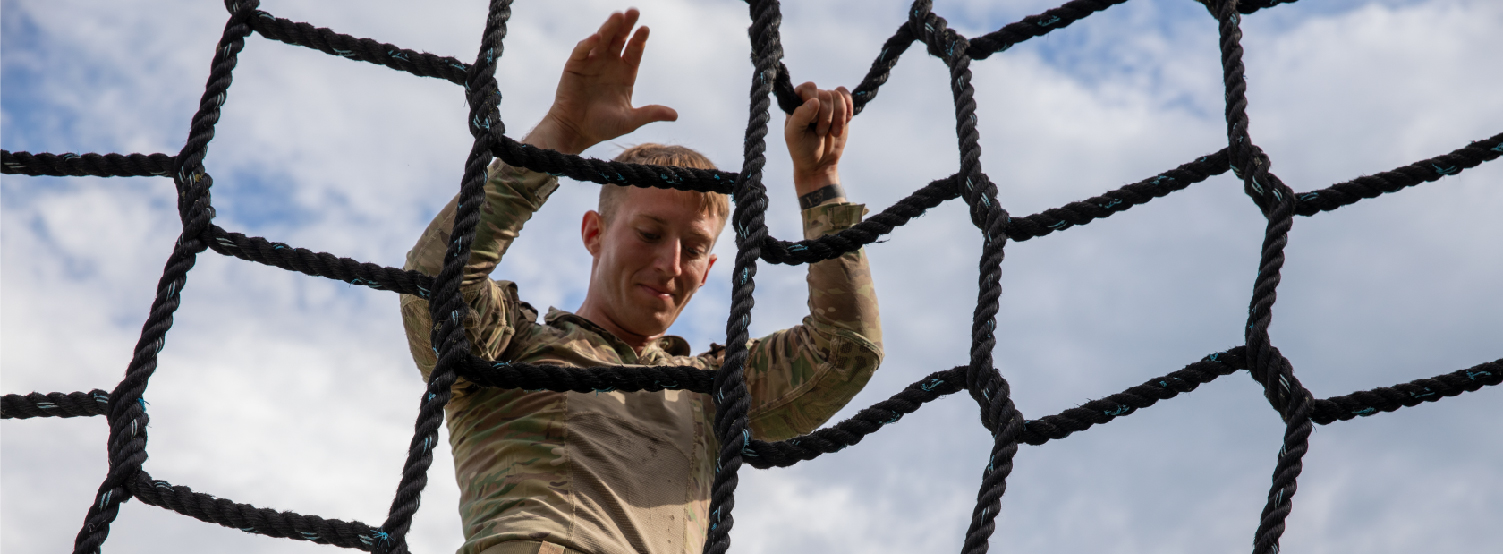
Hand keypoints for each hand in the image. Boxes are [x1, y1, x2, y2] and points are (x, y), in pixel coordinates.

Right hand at [527, 9, 677, 154]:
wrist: (576, 131)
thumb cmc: (603, 126)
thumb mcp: (630, 121)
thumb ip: (650, 114)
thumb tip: (675, 116)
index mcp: (624, 73)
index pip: (634, 51)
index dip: (639, 40)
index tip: (645, 29)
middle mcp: (609, 64)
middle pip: (620, 39)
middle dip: (626, 26)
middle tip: (634, 11)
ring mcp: (591, 63)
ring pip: (602, 40)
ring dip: (609, 28)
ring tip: (618, 16)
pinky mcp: (574, 66)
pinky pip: (582, 51)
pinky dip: (588, 44)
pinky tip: (596, 39)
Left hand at [784, 82, 852, 194]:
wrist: (819, 163)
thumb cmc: (802, 149)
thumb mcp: (795, 135)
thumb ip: (801, 116)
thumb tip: (814, 101)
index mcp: (796, 102)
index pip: (808, 87)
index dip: (814, 103)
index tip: (811, 122)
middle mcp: (812, 99)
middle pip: (826, 94)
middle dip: (827, 117)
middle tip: (820, 133)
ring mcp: (827, 103)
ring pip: (839, 96)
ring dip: (838, 118)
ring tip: (832, 133)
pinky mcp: (841, 109)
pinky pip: (847, 97)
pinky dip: (848, 110)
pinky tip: (845, 122)